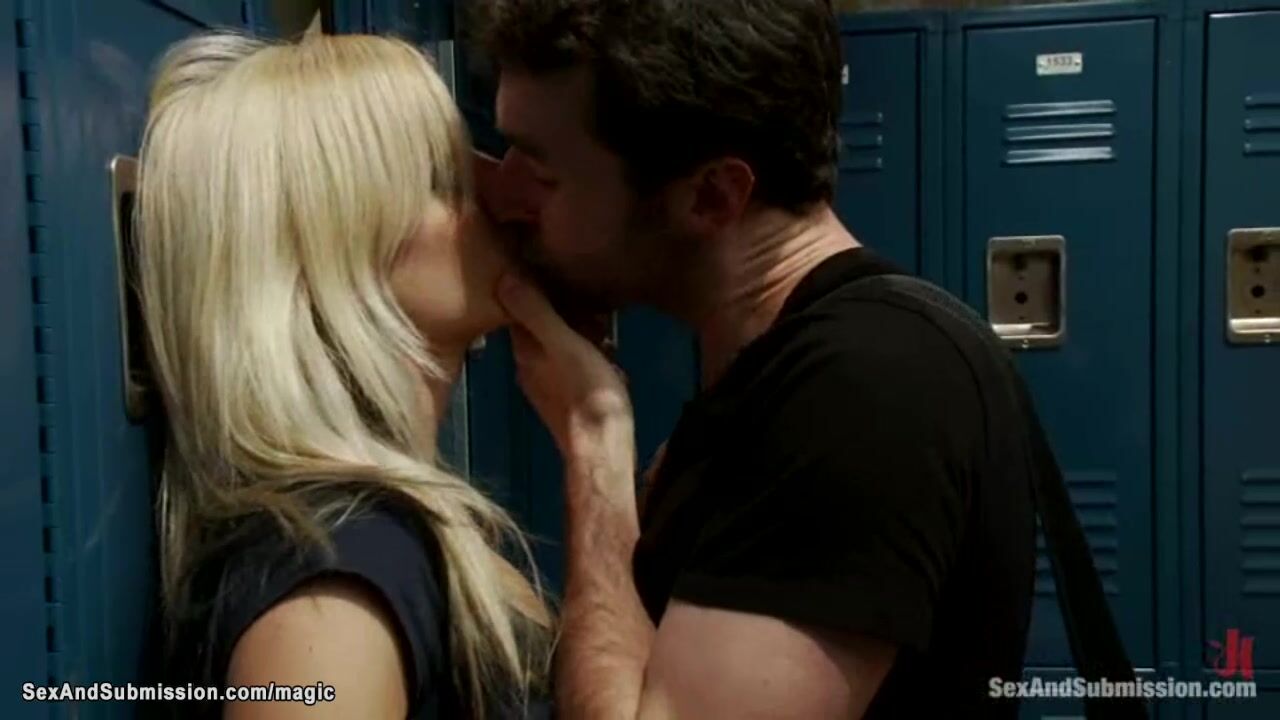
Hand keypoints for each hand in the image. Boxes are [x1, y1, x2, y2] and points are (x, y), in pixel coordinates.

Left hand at [496, 273, 634, 462]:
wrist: (603, 448)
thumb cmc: (586, 393)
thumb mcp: (563, 344)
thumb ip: (536, 312)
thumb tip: (503, 277)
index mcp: (525, 352)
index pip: (519, 310)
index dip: (537, 291)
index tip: (558, 278)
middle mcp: (530, 369)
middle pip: (542, 329)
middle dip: (567, 316)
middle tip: (593, 312)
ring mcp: (549, 387)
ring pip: (561, 349)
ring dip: (583, 338)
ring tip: (606, 336)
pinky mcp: (570, 401)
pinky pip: (577, 369)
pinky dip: (592, 360)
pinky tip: (611, 363)